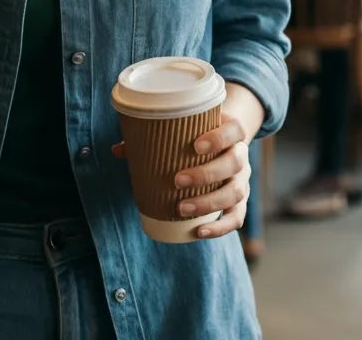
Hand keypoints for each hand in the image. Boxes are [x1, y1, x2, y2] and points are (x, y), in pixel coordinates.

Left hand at [112, 83, 262, 240]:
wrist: (225, 142)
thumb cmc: (198, 134)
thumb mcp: (185, 129)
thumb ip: (154, 138)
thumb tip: (117, 150)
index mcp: (232, 131)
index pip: (235, 130)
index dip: (219, 138)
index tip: (195, 146)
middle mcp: (241, 154)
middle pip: (235, 163)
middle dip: (207, 174)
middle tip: (177, 180)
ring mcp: (243, 179)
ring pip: (236, 193)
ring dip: (209, 203)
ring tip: (181, 209)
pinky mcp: (240, 201)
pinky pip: (236, 217)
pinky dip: (220, 227)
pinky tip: (200, 232)